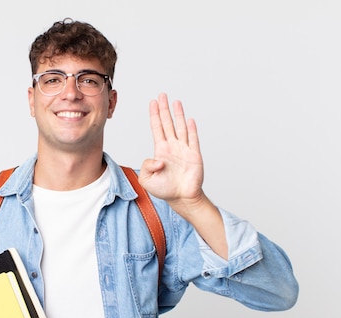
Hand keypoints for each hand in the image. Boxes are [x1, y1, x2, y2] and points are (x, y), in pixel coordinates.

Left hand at [140, 93, 227, 257]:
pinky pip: (193, 139)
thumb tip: (159, 159)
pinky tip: (190, 119)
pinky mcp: (194, 155)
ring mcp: (184, 150)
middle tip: (162, 95)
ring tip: (176, 101)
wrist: (182, 198)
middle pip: (167, 123)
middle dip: (164, 109)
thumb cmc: (164, 190)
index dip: (154, 115)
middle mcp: (172, 147)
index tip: (153, 103)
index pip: (156, 128)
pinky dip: (192, 129)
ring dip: (178, 115)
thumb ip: (147, 166)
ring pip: (180, 128)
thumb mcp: (147, 179)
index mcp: (160, 150)